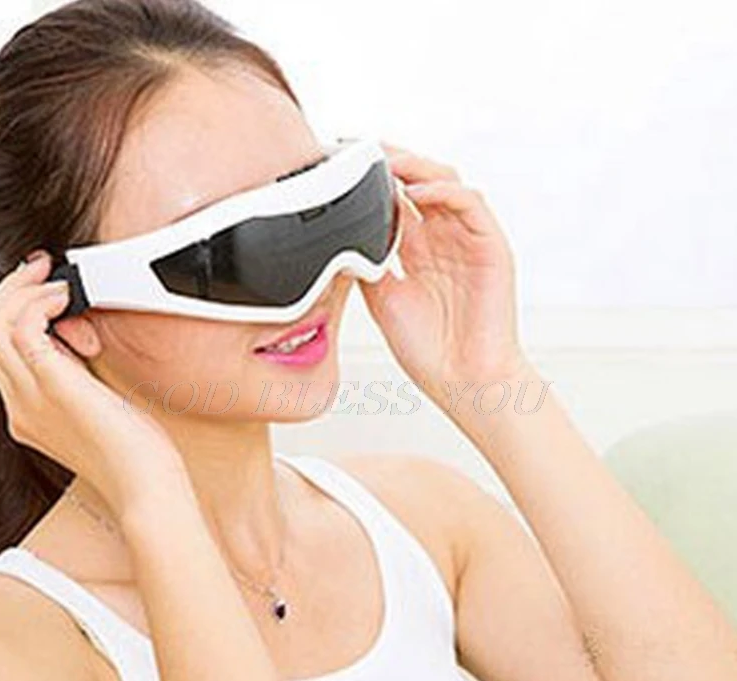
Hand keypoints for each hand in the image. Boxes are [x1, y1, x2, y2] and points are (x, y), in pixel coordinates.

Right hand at [0, 252, 190, 519]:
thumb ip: (78, 378)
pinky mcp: (53, 388)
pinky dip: (41, 303)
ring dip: (24, 291)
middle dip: (12, 289)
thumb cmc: (137, 454)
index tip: (43, 287)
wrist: (146, 489)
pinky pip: (22, 330)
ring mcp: (30, 399)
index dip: (14, 309)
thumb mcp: (98, 408)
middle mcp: (20, 406)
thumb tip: (79, 338)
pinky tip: (70, 300)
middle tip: (43, 268)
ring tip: (58, 281)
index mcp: (28, 412)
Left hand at [359, 142, 528, 397]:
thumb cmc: (427, 349)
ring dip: (415, 166)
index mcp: (417, 250)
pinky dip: (444, 191)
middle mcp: (442, 238)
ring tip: (384, 159)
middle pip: (418, 180)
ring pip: (445, 182)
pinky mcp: (491, 246)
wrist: (463, 382)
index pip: (395, 199)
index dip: (371, 178)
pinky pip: (471, 204)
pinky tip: (416, 190)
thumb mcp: (383, 300)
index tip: (340, 162)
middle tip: (358, 147)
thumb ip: (368, 263)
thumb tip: (340, 235)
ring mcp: (467, 239)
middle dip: (390, 160)